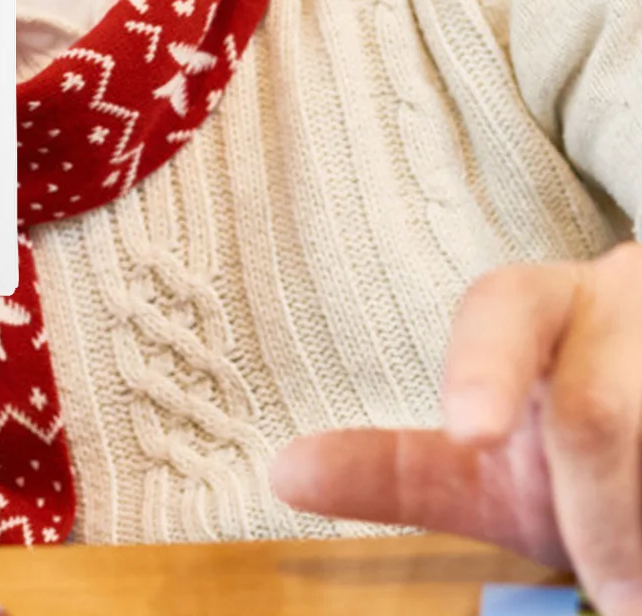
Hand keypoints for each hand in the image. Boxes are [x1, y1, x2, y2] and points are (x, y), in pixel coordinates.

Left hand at [271, 244, 641, 615]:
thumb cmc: (584, 451)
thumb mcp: (499, 466)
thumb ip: (400, 470)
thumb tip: (280, 473)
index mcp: (546, 306)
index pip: (503, 310)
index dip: (483, 367)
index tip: (469, 432)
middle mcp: (623, 301)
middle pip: (597, 411)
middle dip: (601, 521)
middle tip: (618, 600)